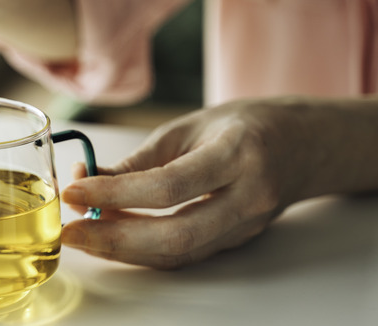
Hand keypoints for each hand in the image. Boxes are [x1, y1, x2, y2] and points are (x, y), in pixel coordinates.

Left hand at [60, 98, 315, 268]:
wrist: (307, 145)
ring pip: (178, 254)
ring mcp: (247, 226)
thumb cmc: (249, 124)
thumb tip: (89, 181)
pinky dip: (145, 251)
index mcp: (238, 155)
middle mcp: (248, 197)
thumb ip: (142, 158)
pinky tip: (115, 238)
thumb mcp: (192, 125)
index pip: (168, 186)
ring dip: (124, 250)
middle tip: (70, 232)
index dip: (114, 194)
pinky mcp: (238, 241)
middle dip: (113, 240)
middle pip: (174, 236)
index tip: (74, 192)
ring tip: (84, 236)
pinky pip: (186, 254)